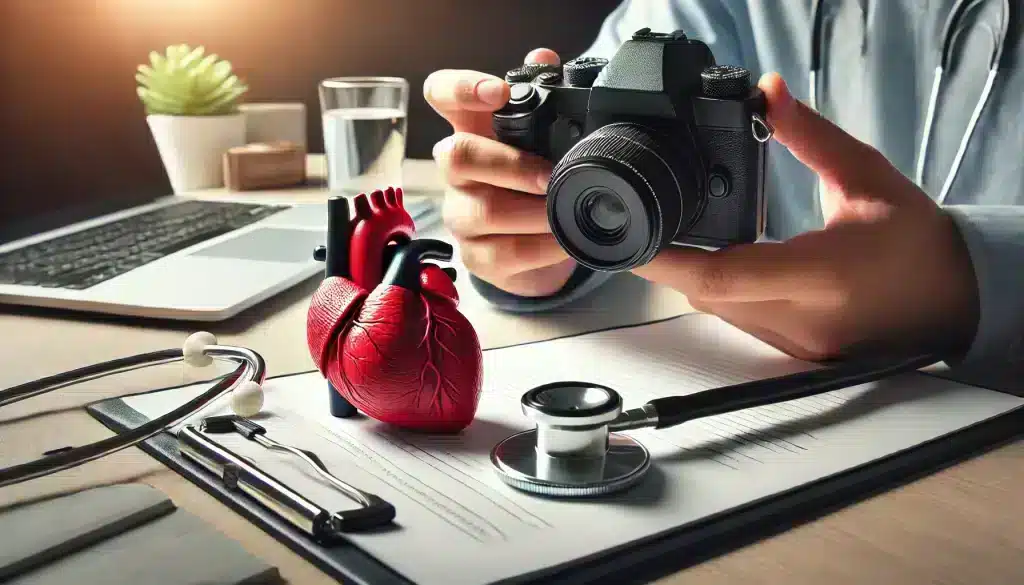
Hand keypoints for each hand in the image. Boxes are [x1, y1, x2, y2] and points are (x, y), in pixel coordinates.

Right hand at [424, 49, 576, 297]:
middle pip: (457, 156)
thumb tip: (544, 59)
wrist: (537, 244)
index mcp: (471, 129)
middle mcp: (457, 172)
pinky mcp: (476, 256)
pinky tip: (566, 240)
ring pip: (483, 211)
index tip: (497, 93)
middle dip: (511, 166)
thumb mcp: (543, 139)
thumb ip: (545, 97)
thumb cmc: (534, 180)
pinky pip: (504, 253)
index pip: (441, 94)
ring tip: (567, 212)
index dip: (461, 88)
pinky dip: (542, 247)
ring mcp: (461, 215)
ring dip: (533, 212)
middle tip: (552, 176)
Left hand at [632, 73, 979, 361]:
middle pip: (709, 293)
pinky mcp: (798, 355)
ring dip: (699, 276)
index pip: (723, 275)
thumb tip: (768, 93)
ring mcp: (800, 344)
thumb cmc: (916, 239)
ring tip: (689, 238)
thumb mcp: (866, 175)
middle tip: (655, 222)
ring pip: (720, 311)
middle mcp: (804, 318)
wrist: (955, 297)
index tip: (633, 238)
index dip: (668, 260)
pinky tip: (730, 265)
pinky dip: (725, 294)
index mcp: (823, 273)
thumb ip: (810, 137)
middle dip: (676, 259)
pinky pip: (741, 323)